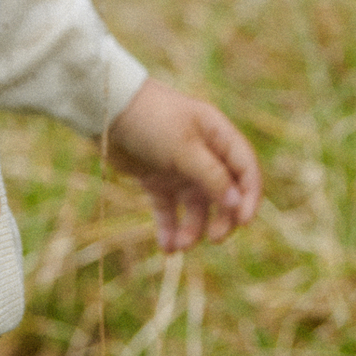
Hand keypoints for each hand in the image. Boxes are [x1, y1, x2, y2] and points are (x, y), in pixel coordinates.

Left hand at [106, 79, 261, 252]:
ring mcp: (180, 168)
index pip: (245, 169)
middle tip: (214, 237)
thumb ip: (212, 175)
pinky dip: (169, 228)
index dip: (250, 196)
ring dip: (193, 230)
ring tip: (179, 244)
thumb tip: (238, 204)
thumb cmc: (151, 119)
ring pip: (196, 208)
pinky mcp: (157, 180)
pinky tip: (166, 246)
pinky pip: (169, 210)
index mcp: (217, 136)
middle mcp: (202, 154)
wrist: (105, 109)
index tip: (244, 221)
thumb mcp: (184, 146)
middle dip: (223, 219)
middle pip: (225, 194)